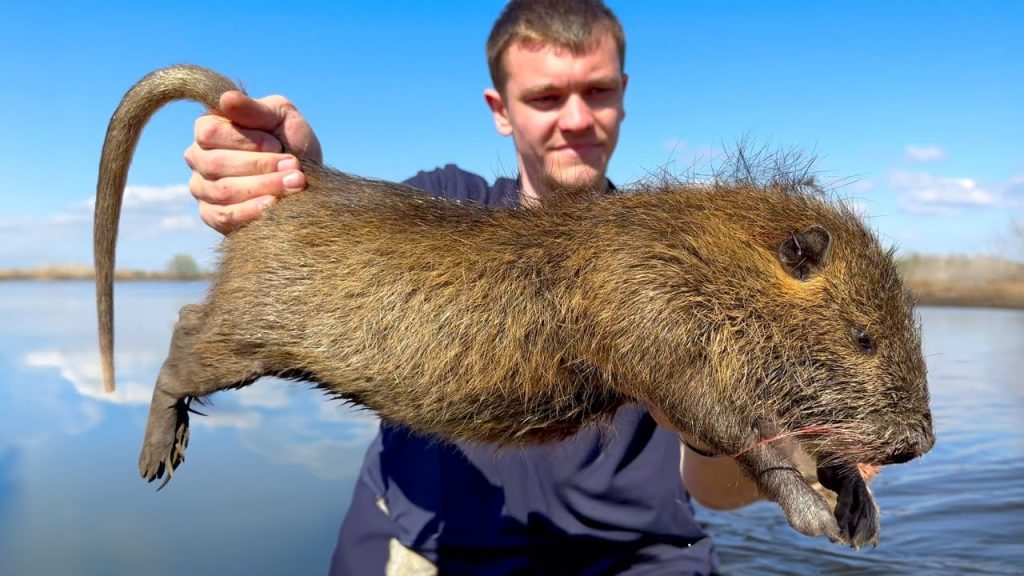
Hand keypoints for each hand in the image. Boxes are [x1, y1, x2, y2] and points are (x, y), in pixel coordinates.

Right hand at [184, 90, 322, 233]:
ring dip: (263, 187)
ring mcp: (202, 189)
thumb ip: (256, 109)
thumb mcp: (281, 117)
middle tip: (295, 168)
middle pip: (216, 164)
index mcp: (208, 129)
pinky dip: (252, 211)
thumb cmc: (292, 142)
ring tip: (295, 183)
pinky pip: (225, 217)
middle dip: (261, 167)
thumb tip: (226, 98)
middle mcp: (198, 159)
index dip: (246, 140)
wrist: (308, 179)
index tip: (277, 143)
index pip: (210, 133)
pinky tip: (275, 204)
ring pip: (222, 191)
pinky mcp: (213, 216)